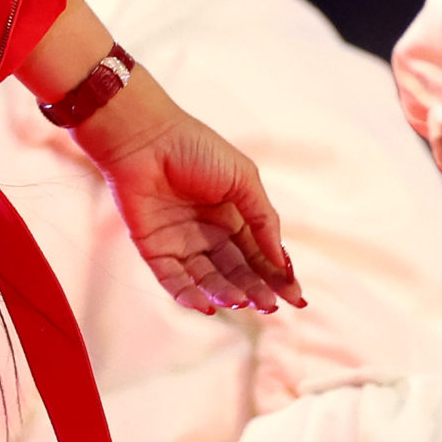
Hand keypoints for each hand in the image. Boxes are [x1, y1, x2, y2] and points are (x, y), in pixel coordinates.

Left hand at [80, 81, 304, 313]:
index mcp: (233, 216)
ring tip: (241, 300)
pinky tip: (207, 305)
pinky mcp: (154, 250)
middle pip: (237, 272)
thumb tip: (281, 261)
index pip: (259, 255)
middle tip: (269, 306)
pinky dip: (189, 296)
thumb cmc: (195, 148)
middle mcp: (209, 234)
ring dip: (226, 294)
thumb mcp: (243, 178)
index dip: (277, 276)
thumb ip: (263, 218)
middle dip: (255, 290)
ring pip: (209, 280)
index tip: (296, 298)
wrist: (144, 136)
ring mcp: (181, 243)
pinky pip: (173, 280)